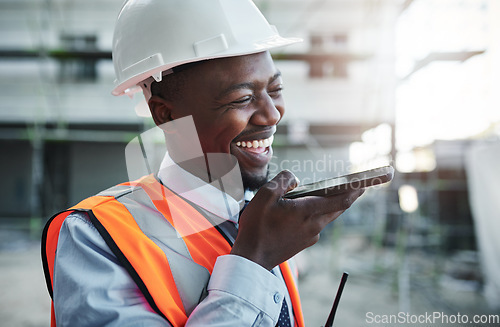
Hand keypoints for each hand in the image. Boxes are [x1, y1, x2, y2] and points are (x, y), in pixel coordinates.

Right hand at [231, 170, 363, 269]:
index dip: (354, 190)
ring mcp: (310, 236)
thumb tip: (294, 179)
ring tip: (333, 195)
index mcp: (306, 212)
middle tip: (359, 186)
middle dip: (350, 196)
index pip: (339, 200)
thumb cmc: (257, 227)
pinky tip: (307, 210)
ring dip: (333, 205)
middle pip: (338, 209)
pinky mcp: (304, 243)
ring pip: (327, 217)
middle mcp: (314, 225)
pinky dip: (317, 215)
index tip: (365, 182)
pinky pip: (316, 225)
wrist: (252, 258)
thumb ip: (282, 181)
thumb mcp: (264, 196)